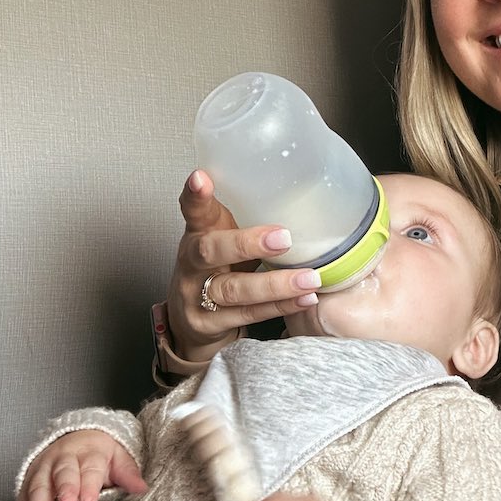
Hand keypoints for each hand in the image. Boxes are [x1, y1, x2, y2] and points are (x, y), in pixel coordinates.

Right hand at [15, 430, 147, 500]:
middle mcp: (61, 459)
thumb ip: (127, 473)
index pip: (88, 468)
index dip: (88, 485)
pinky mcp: (28, 484)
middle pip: (60, 474)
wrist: (76, 437)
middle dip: (62, 489)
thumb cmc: (97, 452)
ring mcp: (43, 470)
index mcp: (87, 452)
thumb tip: (140, 487)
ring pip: (37, 487)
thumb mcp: (117, 457)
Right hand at [166, 170, 322, 364]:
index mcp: (197, 234)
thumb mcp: (222, 237)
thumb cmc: (216, 268)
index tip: (201, 178)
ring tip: (309, 278)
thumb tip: (300, 194)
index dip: (195, 195)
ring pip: (234, 289)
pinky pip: (248, 314)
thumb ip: (244, 217)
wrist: (191, 318)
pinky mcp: (208, 323)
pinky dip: (279, 307)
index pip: (193, 210)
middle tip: (282, 237)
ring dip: (275, 284)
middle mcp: (192, 263)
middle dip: (246, 243)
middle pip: (210, 251)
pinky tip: (304, 298)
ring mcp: (197, 296)